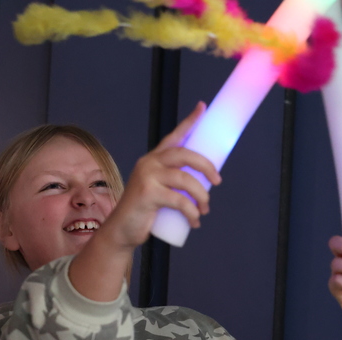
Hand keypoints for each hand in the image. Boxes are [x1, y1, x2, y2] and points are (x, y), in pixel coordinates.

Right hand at [100, 101, 221, 250]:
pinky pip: (179, 200)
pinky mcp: (147, 194)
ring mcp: (147, 177)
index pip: (174, 136)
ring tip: (205, 209)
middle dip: (206, 166)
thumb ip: (176, 183)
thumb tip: (206, 185)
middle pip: (184, 154)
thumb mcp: (161, 191)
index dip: (190, 122)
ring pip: (185, 179)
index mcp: (154, 159)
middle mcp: (149, 163)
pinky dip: (191, 212)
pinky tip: (194, 222)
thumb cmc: (145, 211)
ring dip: (201, 196)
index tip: (203, 107)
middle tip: (218, 181)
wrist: (123, 230)